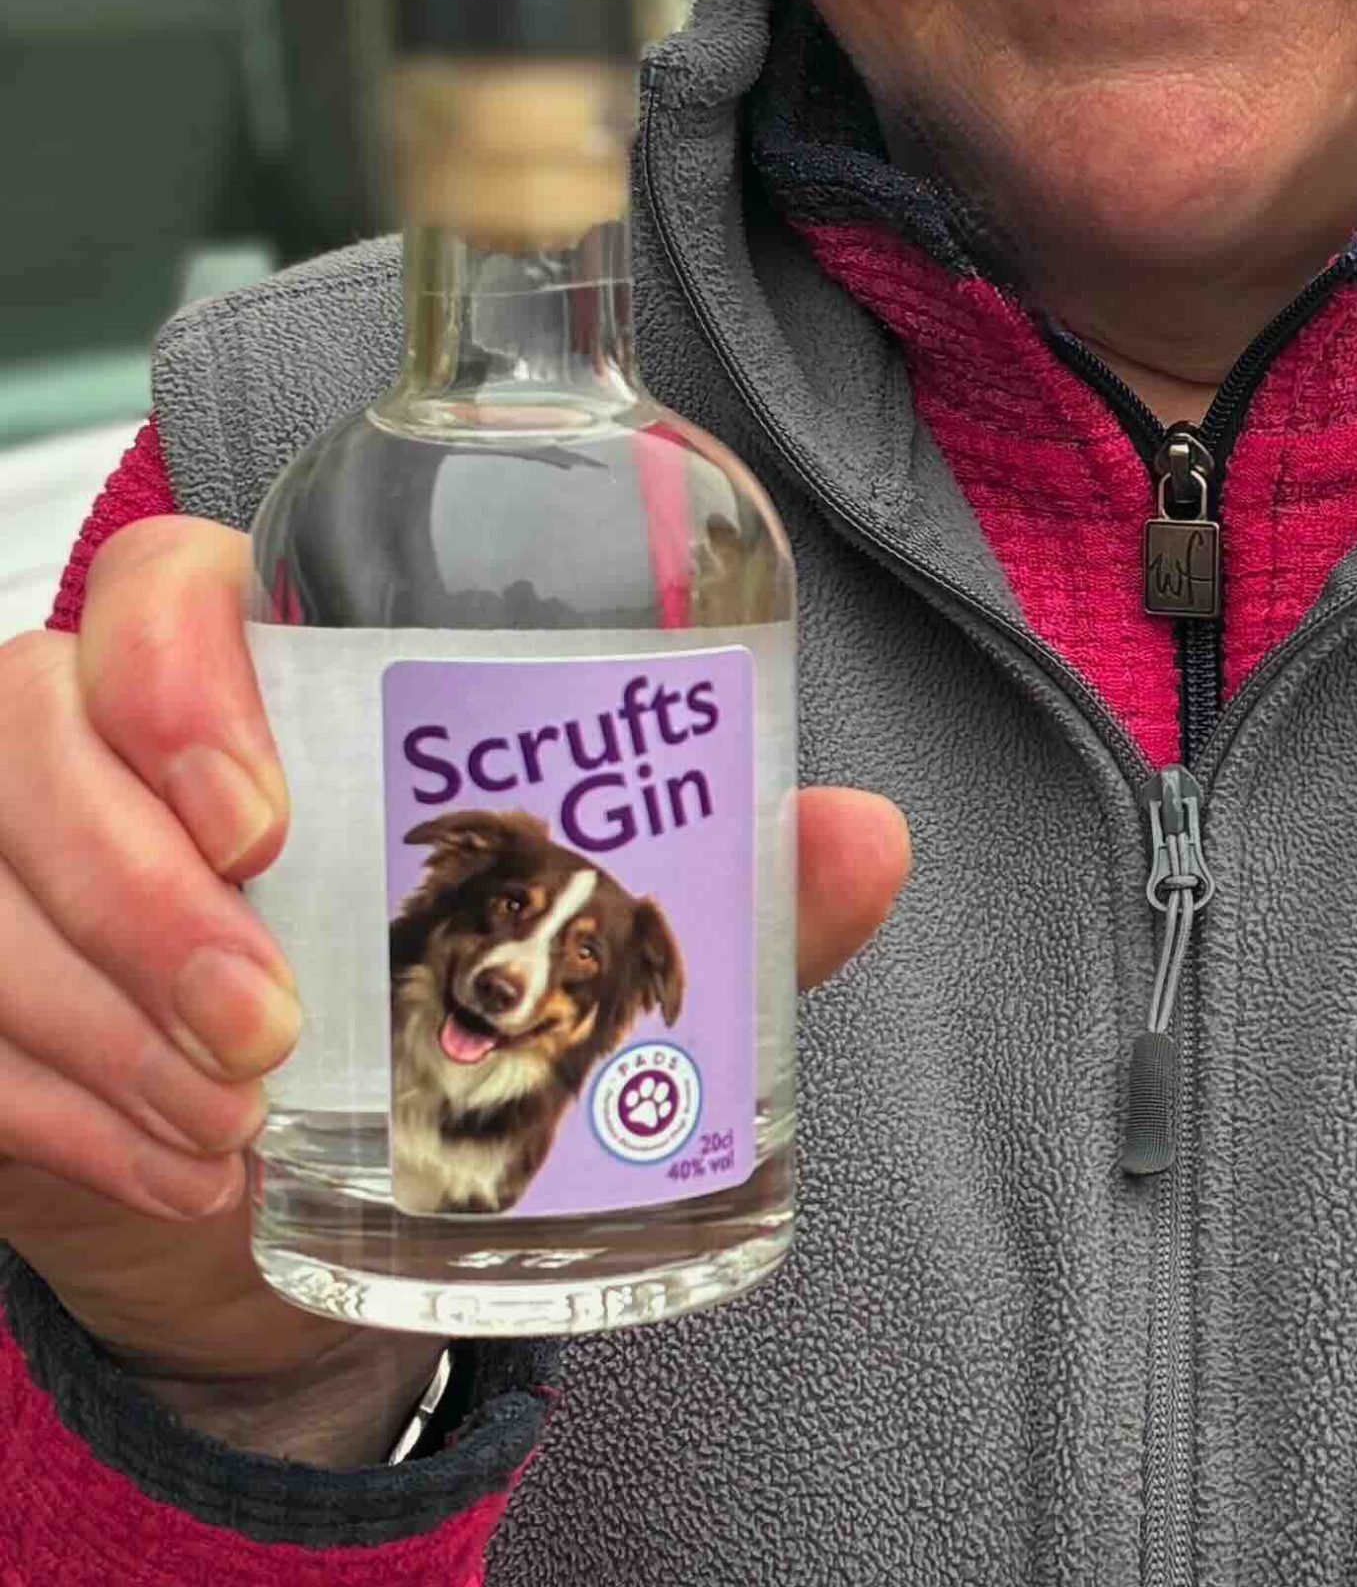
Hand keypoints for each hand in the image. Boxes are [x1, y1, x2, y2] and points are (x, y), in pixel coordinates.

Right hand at [0, 516, 909, 1452]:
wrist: (307, 1176)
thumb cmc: (452, 989)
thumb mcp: (584, 933)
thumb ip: (707, 886)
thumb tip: (866, 839)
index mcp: (266, 661)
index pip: (166, 586)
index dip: (179, 676)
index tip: (268, 818)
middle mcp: (108, 736)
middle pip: (38, 732)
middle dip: (145, 896)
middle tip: (274, 1029)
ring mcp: (16, 860)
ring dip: (104, 1020)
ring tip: (241, 1123)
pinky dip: (61, 1111)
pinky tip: (185, 1171)